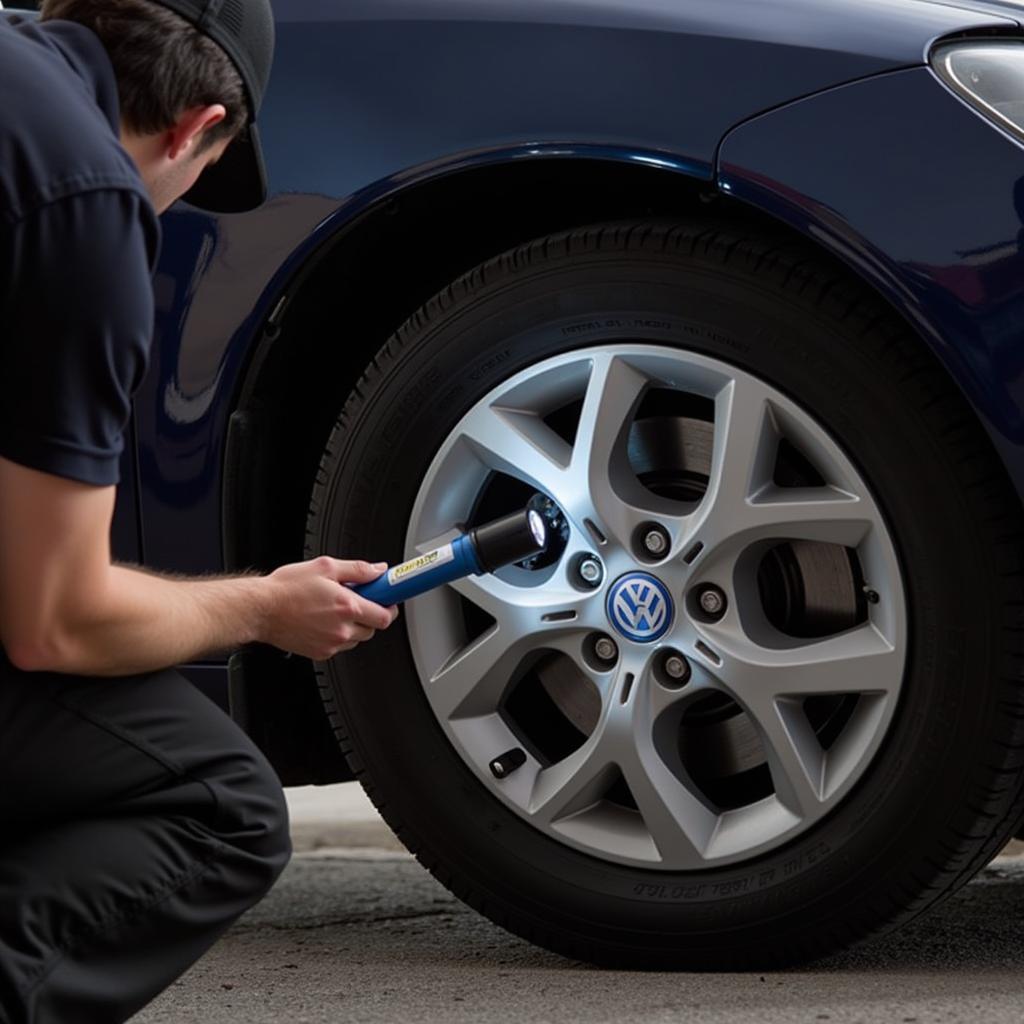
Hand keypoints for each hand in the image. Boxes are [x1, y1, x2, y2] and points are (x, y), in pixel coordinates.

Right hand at [262, 557, 398, 658]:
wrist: (261, 610)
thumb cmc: (287, 588)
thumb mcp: (325, 567)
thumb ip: (358, 570)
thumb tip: (378, 571)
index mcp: (346, 606)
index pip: (385, 616)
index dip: (390, 607)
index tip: (388, 599)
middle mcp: (341, 629)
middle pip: (373, 628)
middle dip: (370, 613)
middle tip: (357, 599)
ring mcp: (332, 644)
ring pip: (357, 638)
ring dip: (354, 625)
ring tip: (335, 609)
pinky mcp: (321, 653)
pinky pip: (341, 645)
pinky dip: (339, 634)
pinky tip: (324, 620)